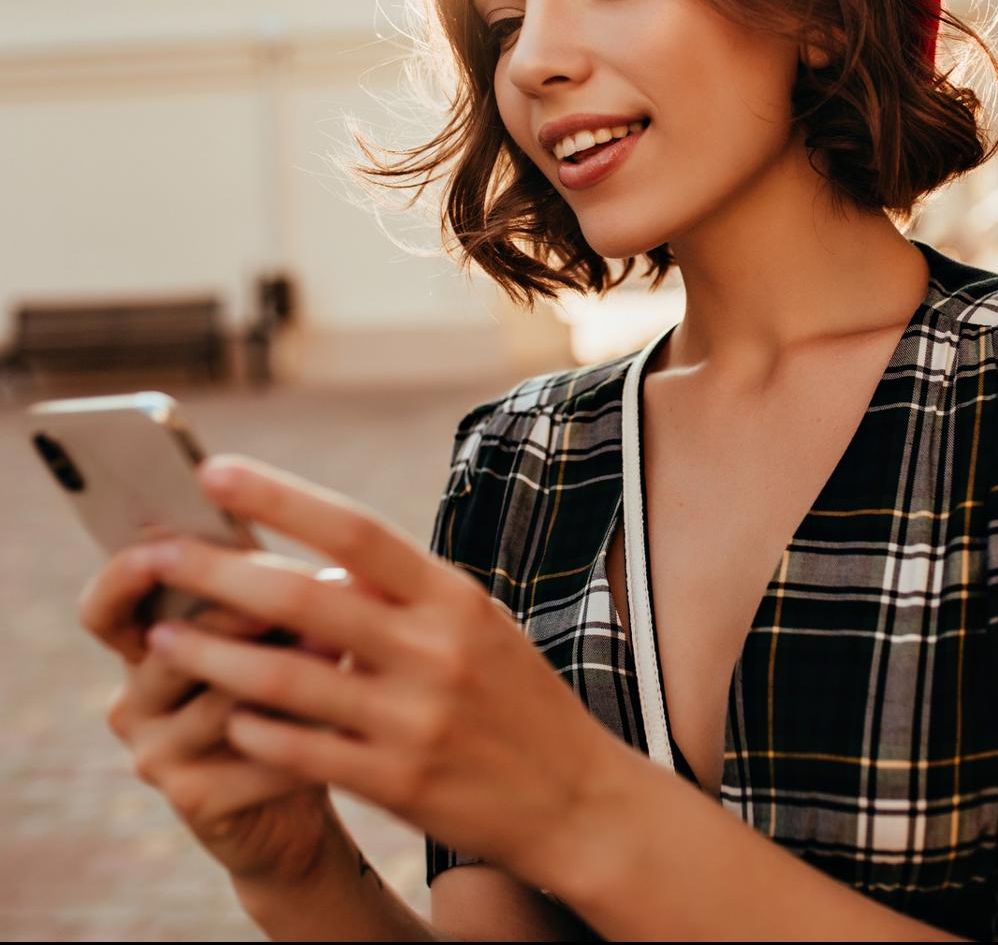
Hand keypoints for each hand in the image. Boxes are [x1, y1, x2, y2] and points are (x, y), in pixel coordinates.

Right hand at [78, 543, 347, 887]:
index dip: (123, 577)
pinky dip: (306, 731)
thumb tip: (312, 533)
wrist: (306, 786)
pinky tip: (346, 717)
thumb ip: (266, 587)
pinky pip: (255, 752)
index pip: (105, 609)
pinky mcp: (195, 800)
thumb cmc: (292, 686)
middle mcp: (135, 701)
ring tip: (341, 643)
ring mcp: (157, 755)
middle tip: (305, 584)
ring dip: (287, 670)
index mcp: (146, 647)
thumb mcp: (274, 631)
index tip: (161, 547)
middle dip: (241, 614)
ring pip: (221, 698)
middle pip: (173, 647)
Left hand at [134, 454, 623, 890]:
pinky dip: (256, 731)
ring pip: (288, 680)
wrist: (574, 796)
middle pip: (305, 597)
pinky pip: (303, 751)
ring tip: (162, 641)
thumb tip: (325, 561)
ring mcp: (414, 719)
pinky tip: (228, 719)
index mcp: (453, 598)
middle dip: (217, 571)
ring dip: (215, 656)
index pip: (356, 531)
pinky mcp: (398, 782)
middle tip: (154, 553)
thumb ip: (407, 594)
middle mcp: (434, 650)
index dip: (281, 498)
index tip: (215, 471)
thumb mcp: (479, 625)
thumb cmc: (516, 697)